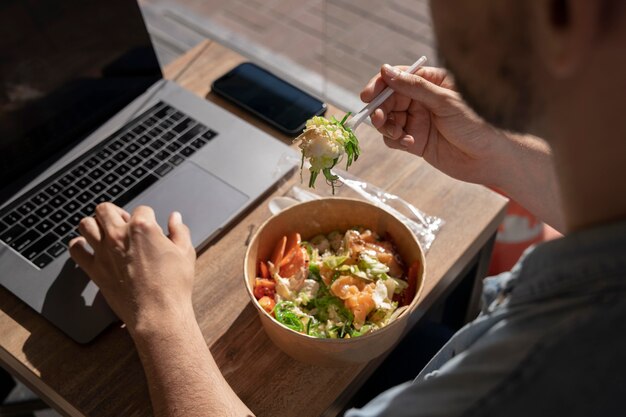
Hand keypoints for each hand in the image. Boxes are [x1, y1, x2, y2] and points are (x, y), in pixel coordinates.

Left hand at [68, 203, 195, 334]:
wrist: (158, 313)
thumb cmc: (173, 284)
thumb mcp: (185, 253)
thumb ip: (179, 231)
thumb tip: (174, 218)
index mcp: (142, 227)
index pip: (142, 209)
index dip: (149, 216)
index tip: (151, 226)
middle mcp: (119, 235)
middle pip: (105, 209)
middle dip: (115, 212)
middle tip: (123, 223)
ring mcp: (103, 252)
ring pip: (86, 224)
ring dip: (94, 224)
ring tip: (104, 231)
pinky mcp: (95, 270)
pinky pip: (75, 250)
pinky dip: (78, 245)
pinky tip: (87, 246)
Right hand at [361, 64, 507, 185]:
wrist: (490, 158)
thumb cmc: (476, 123)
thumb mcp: (444, 101)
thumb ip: (414, 87)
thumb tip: (385, 71)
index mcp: (431, 82)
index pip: (398, 77)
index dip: (380, 84)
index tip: (368, 95)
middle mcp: (422, 100)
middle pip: (388, 99)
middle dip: (380, 109)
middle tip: (378, 119)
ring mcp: (418, 121)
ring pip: (388, 120)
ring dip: (386, 127)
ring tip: (397, 134)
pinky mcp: (416, 141)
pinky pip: (394, 138)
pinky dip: (396, 140)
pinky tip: (410, 144)